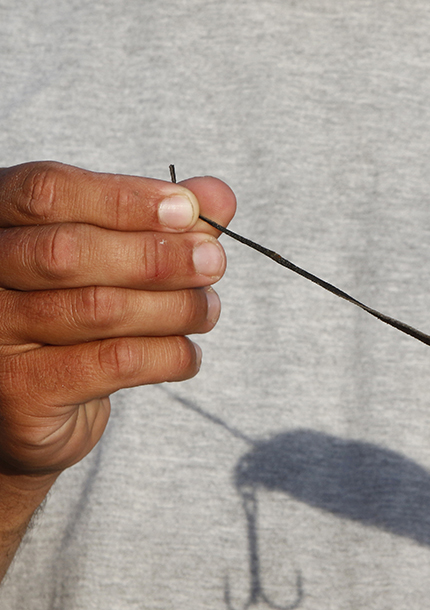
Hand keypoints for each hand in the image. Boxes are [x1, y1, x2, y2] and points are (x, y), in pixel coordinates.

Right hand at [0, 162, 234, 512]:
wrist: (36, 408)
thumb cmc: (76, 314)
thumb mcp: (116, 256)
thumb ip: (163, 222)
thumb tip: (217, 195)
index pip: (47, 193)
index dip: (124, 198)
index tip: (189, 210)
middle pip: (69, 251)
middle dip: (157, 255)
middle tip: (213, 262)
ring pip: (99, 309)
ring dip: (174, 307)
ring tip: (208, 309)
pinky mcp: (22, 391)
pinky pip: (113, 363)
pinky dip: (169, 354)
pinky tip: (188, 353)